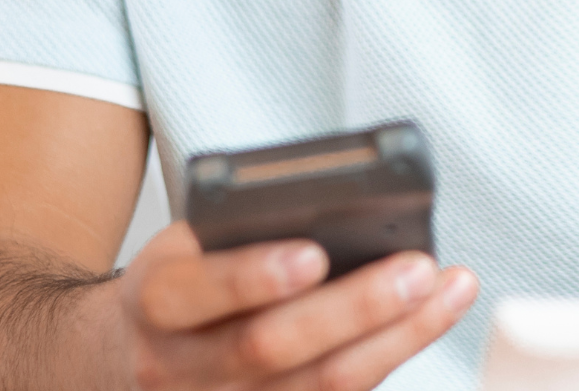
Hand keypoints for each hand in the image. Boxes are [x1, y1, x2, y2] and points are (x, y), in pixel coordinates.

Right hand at [117, 223, 477, 389]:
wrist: (132, 354)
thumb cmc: (180, 283)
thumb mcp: (187, 243)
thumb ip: (240, 230)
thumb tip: (335, 206)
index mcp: (156, 301)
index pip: (199, 293)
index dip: (254, 277)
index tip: (313, 254)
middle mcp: (179, 367)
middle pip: (270, 347)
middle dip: (353, 308)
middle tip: (416, 269)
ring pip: (317, 386)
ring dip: (395, 338)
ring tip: (446, 291)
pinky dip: (388, 360)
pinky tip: (427, 323)